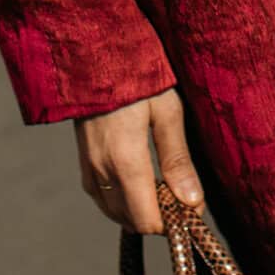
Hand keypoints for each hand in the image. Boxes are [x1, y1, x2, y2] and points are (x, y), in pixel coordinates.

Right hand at [75, 87, 203, 232]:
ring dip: (140, 210)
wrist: (93, 52)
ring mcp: (88, 167)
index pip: (148, 220)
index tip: (193, 206)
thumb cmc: (136, 75)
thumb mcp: (167, 111)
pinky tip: (140, 182)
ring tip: (164, 184)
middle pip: (132, 221)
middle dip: (159, 217)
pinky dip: (122, 201)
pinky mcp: (82, 162)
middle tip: (182, 193)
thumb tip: (192, 202)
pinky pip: (102, 198)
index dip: (173, 222)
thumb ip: (177, 159)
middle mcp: (101, 170)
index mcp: (125, 160)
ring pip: (115, 213)